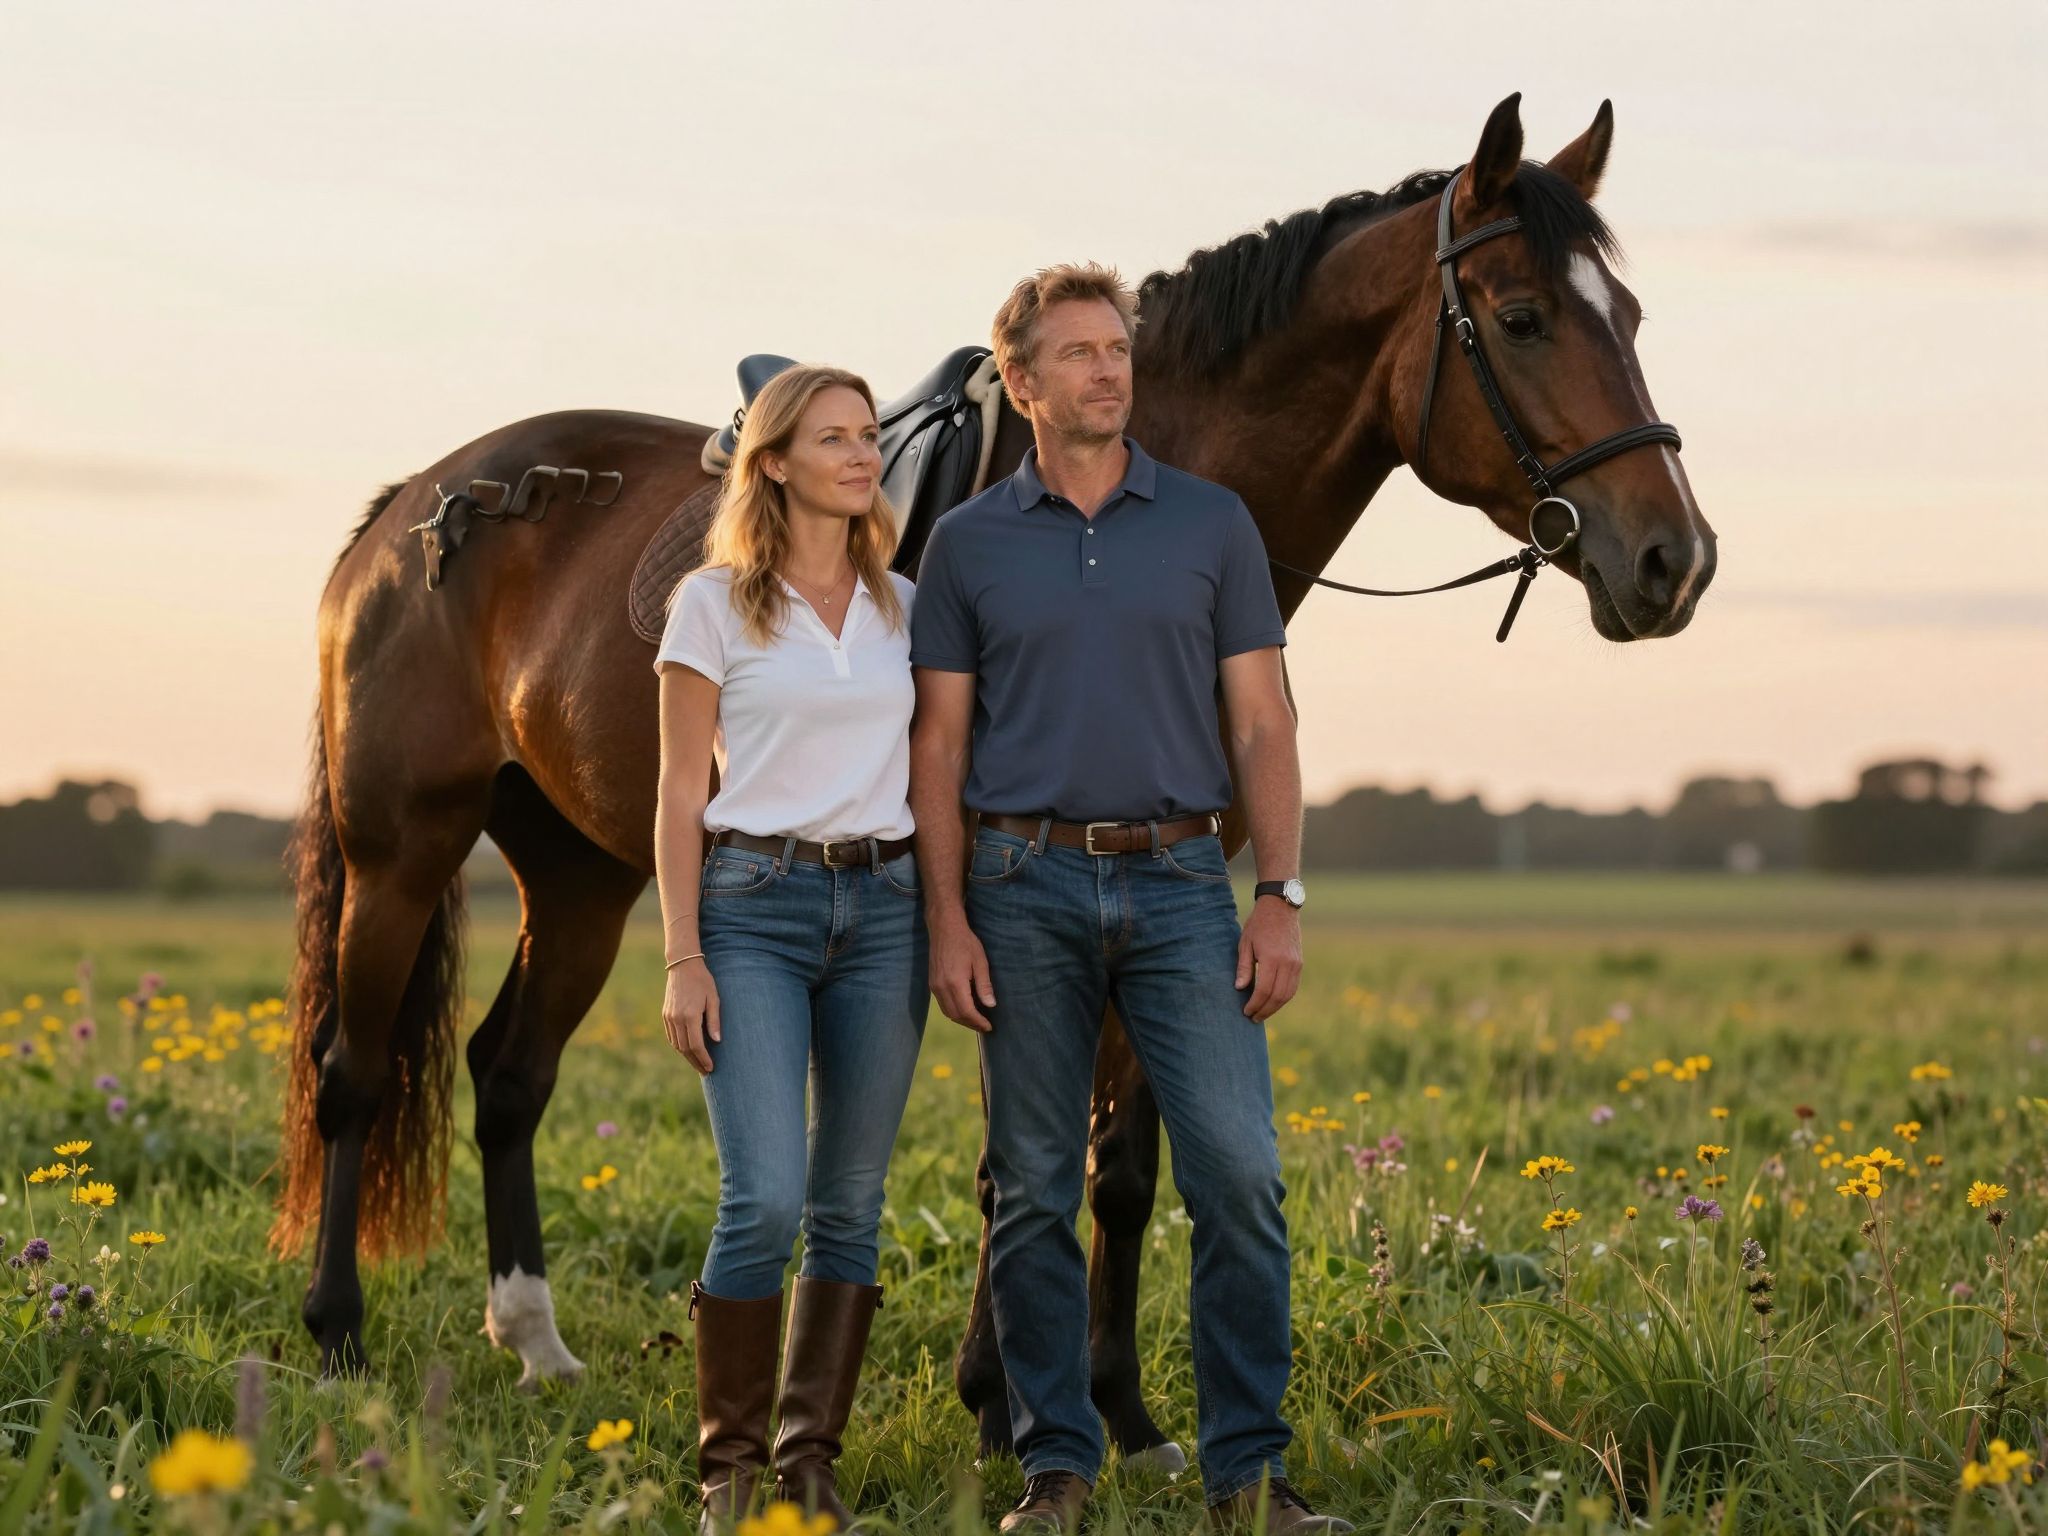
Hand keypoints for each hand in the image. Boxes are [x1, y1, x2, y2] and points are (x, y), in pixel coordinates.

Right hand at [663, 958, 719, 1073]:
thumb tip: (717, 1041)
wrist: (683, 965)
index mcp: (690, 1015)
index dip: (703, 1058)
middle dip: (695, 1061)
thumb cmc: (703, 981)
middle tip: (705, 1070)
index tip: (711, 1067)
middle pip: (685, 1048)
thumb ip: (714, 1021)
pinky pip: (671, 1036)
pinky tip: (687, 1050)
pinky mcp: (665, 1014)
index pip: (696, 1045)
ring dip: (687, 1056)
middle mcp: (677, 1018)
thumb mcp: (714, 998)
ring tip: (698, 1063)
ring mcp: (669, 1017)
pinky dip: (678, 1046)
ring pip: (676, 1044)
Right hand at [929, 908, 994, 1032]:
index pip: (967, 1011)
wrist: (944, 928)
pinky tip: (964, 1008)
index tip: (989, 1027)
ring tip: (976, 1021)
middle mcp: (941, 988)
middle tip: (984, 1027)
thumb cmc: (965, 942)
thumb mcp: (980, 961)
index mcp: (955, 983)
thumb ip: (984, 985)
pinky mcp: (932, 983)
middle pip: (956, 1015)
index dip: (978, 1022)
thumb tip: (991, 1005)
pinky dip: (954, 1011)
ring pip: (948, 1012)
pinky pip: (942, 1004)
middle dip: (971, 1024)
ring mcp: (934, 986)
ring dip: (961, 1019)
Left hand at [1235, 899, 1300, 1021]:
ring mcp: (1296, 964)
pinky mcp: (1299, 963)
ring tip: (1262, 1013)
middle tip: (1253, 1018)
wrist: (1280, 908)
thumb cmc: (1258, 924)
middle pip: (1277, 996)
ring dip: (1275, 1007)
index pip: (1264, 990)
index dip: (1255, 1004)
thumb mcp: (1245, 943)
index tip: (1246, 1011)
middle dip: (1265, 1010)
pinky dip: (1283, 997)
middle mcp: (1287, 963)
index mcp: (1272, 958)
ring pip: (1288, 994)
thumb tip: (1240, 988)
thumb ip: (1244, 967)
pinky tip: (1273, 1001)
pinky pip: (1293, 986)